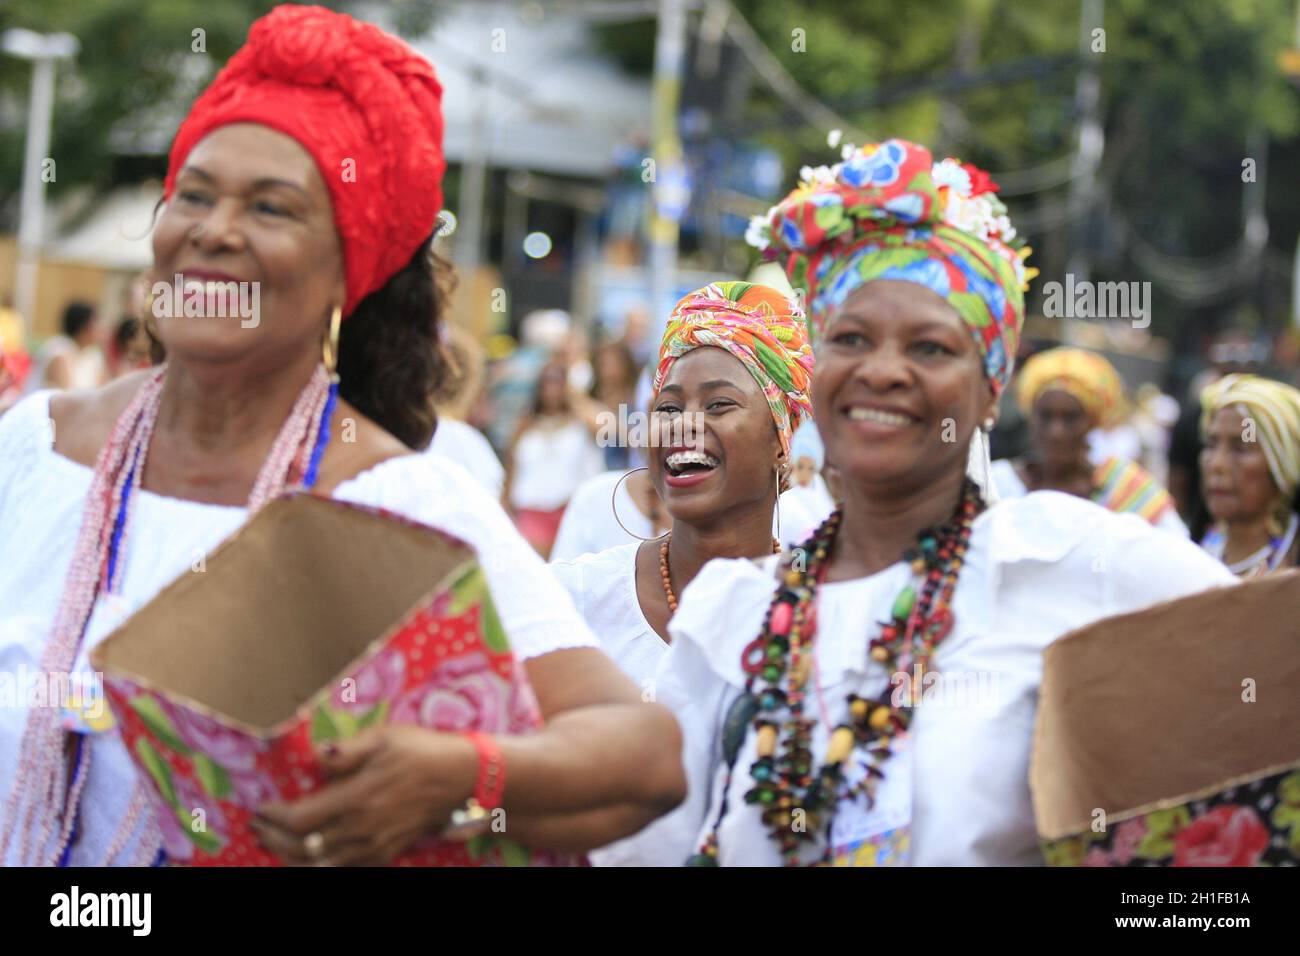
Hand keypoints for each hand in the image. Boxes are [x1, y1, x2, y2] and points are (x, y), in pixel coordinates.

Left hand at [252, 725, 476, 865]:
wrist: (460, 778)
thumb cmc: (420, 751)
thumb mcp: (383, 737)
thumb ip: (346, 751)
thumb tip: (315, 756)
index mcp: (357, 798)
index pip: (300, 819)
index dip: (273, 817)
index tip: (261, 807)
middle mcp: (361, 828)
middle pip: (303, 846)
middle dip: (273, 838)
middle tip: (257, 826)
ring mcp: (374, 845)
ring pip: (320, 863)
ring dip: (290, 856)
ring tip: (273, 843)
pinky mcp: (385, 853)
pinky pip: (344, 868)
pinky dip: (319, 866)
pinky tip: (308, 857)